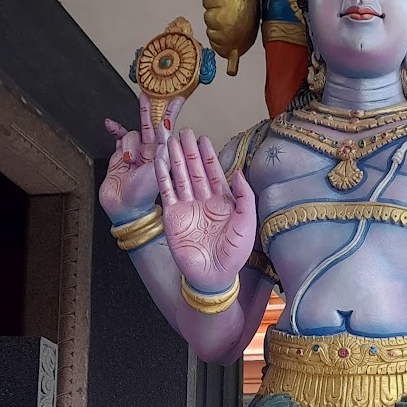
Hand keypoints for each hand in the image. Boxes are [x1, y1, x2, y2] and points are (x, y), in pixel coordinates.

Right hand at [101, 93, 184, 217]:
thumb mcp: (159, 173)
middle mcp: (153, 153)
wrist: (123, 208)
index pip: (170, 130)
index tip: (178, 99)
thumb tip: (166, 131)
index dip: (173, 114)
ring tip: (129, 162)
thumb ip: (163, 153)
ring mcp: (138, 153)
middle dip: (152, 110)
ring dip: (128, 145)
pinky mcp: (122, 155)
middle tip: (152, 94)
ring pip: (133, 134)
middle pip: (154, 125)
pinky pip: (119, 137)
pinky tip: (110, 125)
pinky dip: (114, 130)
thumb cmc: (144, 197)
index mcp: (165, 156)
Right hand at [156, 128, 256, 292]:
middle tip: (184, 131)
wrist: (213, 276)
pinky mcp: (172, 215)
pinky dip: (162, 175)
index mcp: (222, 202)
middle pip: (194, 170)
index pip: (213, 173)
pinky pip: (166, 191)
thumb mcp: (246, 223)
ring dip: (175, 158)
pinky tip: (160, 160)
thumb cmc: (233, 254)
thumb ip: (244, 197)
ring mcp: (186, 208)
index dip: (207, 155)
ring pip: (179, 177)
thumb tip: (238, 173)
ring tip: (170, 139)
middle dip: (189, 151)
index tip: (203, 138)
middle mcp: (203, 202)